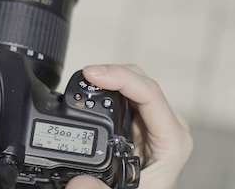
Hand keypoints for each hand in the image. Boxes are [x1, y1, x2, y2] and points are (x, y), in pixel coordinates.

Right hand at [67, 64, 192, 188]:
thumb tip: (79, 182)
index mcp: (171, 141)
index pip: (149, 94)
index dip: (120, 78)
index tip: (91, 74)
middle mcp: (165, 125)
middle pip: (139, 81)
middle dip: (110, 73)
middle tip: (82, 76)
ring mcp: (151, 122)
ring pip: (130, 83)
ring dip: (106, 78)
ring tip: (81, 80)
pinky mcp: (136, 122)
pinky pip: (121, 95)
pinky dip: (103, 88)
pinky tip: (88, 90)